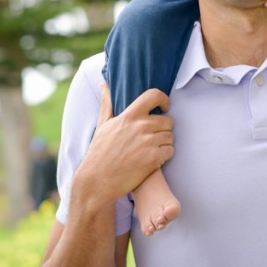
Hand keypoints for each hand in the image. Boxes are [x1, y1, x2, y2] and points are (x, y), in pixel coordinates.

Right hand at [74, 85, 174, 205]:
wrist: (96, 183)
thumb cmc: (99, 153)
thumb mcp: (103, 126)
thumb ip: (107, 104)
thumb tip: (103, 84)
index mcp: (129, 116)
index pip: (154, 95)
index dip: (163, 99)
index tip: (164, 107)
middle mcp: (140, 126)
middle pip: (168, 121)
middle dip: (162, 130)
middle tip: (151, 139)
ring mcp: (148, 142)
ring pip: (170, 137)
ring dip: (164, 143)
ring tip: (149, 150)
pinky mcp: (153, 158)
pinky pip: (170, 151)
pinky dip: (164, 156)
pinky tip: (152, 160)